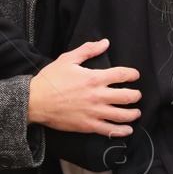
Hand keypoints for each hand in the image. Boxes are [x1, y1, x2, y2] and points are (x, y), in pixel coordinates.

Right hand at [27, 38, 141, 135]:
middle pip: (127, 96)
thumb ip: (88, 50)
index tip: (135, 75)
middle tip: (137, 95)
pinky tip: (127, 130)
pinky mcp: (88, 126)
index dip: (132, 74)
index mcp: (94, 78)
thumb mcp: (67, 59)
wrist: (35, 101)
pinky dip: (122, 131)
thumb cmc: (50, 79)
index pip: (122, 74)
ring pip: (122, 115)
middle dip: (136, 95)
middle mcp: (98, 96)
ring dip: (133, 114)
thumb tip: (105, 43)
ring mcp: (94, 112)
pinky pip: (110, 131)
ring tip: (136, 112)